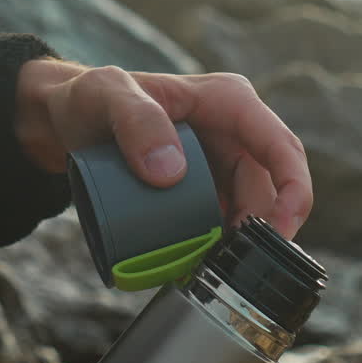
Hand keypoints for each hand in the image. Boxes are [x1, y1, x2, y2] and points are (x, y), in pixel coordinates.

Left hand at [13, 59, 311, 238]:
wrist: (67, 121)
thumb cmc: (89, 98)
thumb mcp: (106, 96)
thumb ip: (137, 122)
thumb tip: (173, 174)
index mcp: (229, 103)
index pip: (281, 147)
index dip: (295, 190)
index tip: (281, 229)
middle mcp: (235, 134)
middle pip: (269, 189)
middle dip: (260, 230)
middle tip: (229, 263)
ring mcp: (222, 165)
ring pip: (250, 212)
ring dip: (238, 243)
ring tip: (207, 266)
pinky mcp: (207, 190)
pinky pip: (225, 222)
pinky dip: (219, 246)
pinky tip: (201, 263)